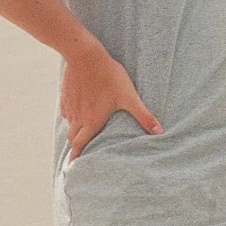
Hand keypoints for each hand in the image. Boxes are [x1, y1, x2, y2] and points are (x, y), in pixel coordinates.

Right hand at [60, 41, 162, 159]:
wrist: (85, 55)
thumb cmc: (109, 76)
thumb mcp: (130, 96)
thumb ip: (144, 116)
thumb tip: (160, 132)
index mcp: (91, 121)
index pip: (81, 145)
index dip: (77, 158)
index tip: (73, 170)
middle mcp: (77, 117)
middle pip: (74, 138)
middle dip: (77, 147)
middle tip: (80, 154)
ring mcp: (70, 106)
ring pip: (69, 125)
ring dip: (75, 132)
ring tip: (82, 135)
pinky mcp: (65, 95)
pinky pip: (66, 112)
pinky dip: (71, 116)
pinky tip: (79, 113)